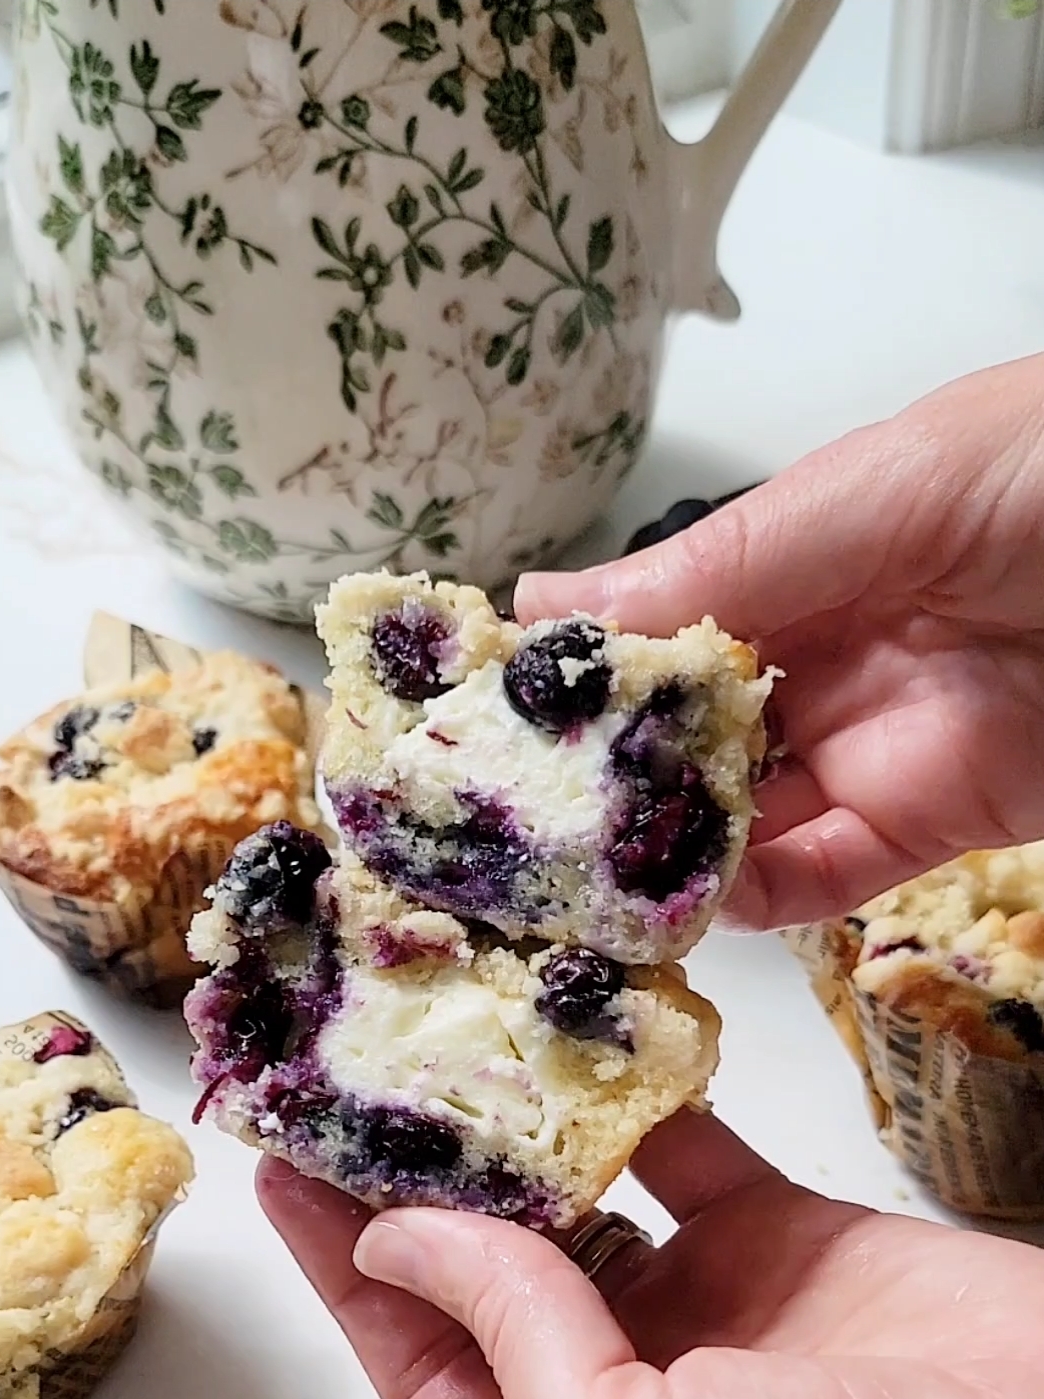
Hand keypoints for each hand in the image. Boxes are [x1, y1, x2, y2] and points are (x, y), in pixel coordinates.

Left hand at [259, 1115, 1043, 1398]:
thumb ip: (510, 1338)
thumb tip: (400, 1233)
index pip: (418, 1364)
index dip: (342, 1269)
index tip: (280, 1168)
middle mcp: (622, 1398)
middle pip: (487, 1277)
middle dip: (416, 1187)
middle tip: (349, 1077)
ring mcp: (707, 1313)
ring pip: (580, 1204)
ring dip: (516, 1132)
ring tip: (443, 1037)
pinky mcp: (785, 1238)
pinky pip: (687, 1153)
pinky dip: (642, 1097)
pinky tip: (586, 1033)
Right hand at [515, 354, 1043, 928]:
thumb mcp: (878, 489)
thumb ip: (725, 562)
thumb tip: (547, 601)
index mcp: (795, 556)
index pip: (652, 629)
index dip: (570, 673)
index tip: (479, 716)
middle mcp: (818, 657)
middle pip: (678, 736)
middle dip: (595, 779)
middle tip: (500, 825)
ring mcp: (868, 747)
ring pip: (733, 819)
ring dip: (656, 851)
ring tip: (568, 879)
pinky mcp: (926, 825)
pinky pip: (818, 879)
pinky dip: (749, 898)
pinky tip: (684, 903)